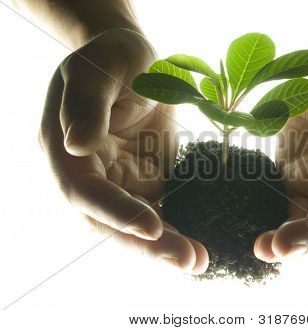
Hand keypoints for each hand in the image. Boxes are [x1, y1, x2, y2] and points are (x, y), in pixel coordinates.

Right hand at [39, 28, 207, 272]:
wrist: (135, 63)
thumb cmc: (112, 58)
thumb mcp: (99, 71)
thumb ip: (87, 105)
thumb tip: (75, 147)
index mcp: (66, 152)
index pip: (86, 192)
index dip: (116, 212)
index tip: (152, 226)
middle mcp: (90, 176)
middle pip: (112, 222)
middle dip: (147, 244)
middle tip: (188, 260)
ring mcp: (118, 182)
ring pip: (136, 225)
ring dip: (165, 246)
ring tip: (199, 261)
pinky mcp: (143, 182)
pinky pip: (159, 212)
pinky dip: (177, 229)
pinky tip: (201, 241)